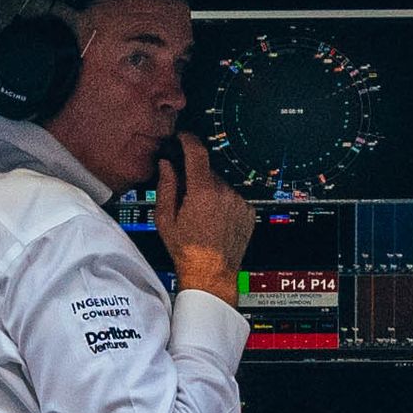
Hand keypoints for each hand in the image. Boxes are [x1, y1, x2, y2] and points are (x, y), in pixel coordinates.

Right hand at [153, 124, 257, 291]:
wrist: (212, 274)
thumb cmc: (188, 251)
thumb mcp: (165, 219)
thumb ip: (165, 186)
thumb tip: (166, 166)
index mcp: (203, 192)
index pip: (197, 152)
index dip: (188, 140)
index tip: (183, 138)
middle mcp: (225, 193)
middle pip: (207, 171)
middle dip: (195, 178)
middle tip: (185, 198)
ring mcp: (239, 202)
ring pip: (220, 185)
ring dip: (210, 192)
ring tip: (202, 216)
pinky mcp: (248, 211)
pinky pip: (232, 198)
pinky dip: (223, 203)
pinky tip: (215, 220)